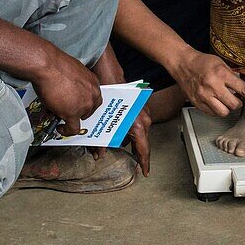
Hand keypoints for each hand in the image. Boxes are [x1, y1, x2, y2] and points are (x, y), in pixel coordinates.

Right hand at [31, 46, 102, 135]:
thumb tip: (69, 91)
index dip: (85, 104)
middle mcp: (92, 93)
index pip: (94, 98)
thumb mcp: (72, 73)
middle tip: (67, 110)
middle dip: (78, 111)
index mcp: (93, 82)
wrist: (47, 65)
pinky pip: (73, 129)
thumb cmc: (55, 65)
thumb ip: (75, 84)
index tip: (78, 106)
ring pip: (80, 119)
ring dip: (71, 119)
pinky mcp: (73, 113)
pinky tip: (61, 128)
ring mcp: (84, 104)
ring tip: (60, 116)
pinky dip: (66, 131)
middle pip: (89, 110)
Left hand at [87, 44, 149, 173]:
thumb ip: (102, 140)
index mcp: (137, 124)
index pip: (144, 148)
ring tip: (126, 150)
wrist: (109, 73)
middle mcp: (143, 118)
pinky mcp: (138, 106)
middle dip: (138, 154)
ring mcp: (142, 112)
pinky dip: (131, 131)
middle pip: (142, 142)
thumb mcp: (102, 121)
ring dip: (133, 142)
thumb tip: (99, 153)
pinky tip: (121, 134)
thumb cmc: (109, 93)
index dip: (144, 162)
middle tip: (137, 164)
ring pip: (139, 133)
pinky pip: (136, 124)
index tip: (144, 172)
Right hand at [170, 49, 244, 115]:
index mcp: (221, 74)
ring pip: (224, 112)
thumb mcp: (221, 64)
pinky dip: (217, 110)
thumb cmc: (203, 62)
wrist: (183, 64)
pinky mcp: (197, 103)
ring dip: (228, 108)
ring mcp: (204, 96)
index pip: (244, 89)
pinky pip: (213, 113)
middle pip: (235, 104)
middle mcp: (213, 86)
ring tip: (225, 100)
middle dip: (238, 102)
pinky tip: (216, 101)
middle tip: (235, 97)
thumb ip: (233, 77)